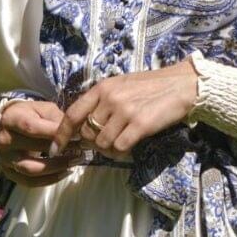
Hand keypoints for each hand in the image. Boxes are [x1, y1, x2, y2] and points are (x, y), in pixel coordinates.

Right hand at [0, 98, 85, 187]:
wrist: (10, 125)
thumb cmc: (31, 114)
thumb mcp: (44, 109)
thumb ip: (58, 119)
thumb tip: (76, 132)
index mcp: (12, 119)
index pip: (33, 128)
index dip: (56, 133)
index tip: (77, 135)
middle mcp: (5, 140)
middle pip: (34, 148)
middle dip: (61, 149)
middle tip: (82, 148)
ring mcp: (5, 159)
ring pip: (32, 169)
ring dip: (57, 167)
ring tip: (75, 161)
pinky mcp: (9, 172)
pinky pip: (30, 182)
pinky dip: (50, 179)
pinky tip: (65, 172)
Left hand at [51, 61, 198, 158]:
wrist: (180, 85)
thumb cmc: (150, 86)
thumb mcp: (120, 86)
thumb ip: (101, 101)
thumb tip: (83, 126)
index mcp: (102, 88)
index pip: (72, 114)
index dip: (61, 134)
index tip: (56, 148)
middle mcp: (110, 98)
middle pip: (88, 133)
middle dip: (93, 143)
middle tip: (107, 141)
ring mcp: (125, 111)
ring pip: (102, 143)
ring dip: (109, 149)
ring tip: (121, 141)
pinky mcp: (140, 125)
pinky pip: (119, 148)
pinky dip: (121, 151)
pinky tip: (129, 145)